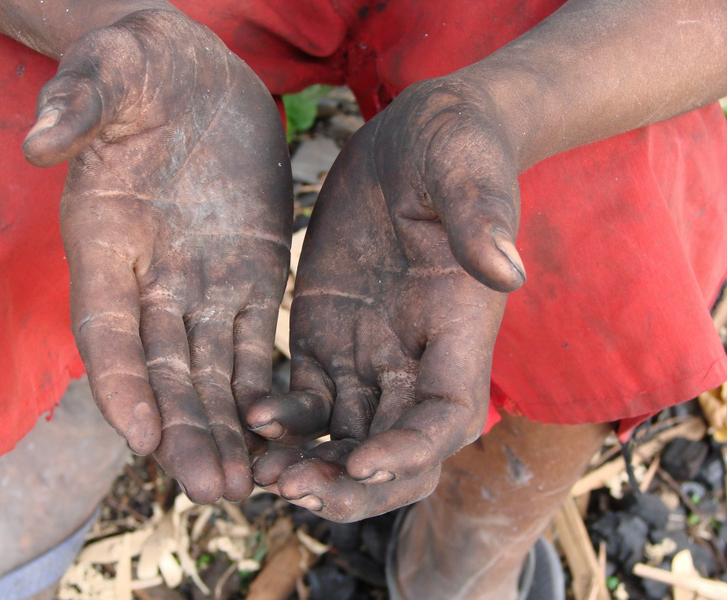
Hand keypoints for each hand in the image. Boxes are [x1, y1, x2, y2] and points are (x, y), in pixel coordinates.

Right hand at [24, 10, 291, 502]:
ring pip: (210, 368)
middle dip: (185, 430)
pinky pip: (254, 339)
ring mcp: (201, 281)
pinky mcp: (250, 273)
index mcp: (105, 241)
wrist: (197, 72)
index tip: (143, 438)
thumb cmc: (142, 66)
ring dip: (226, 427)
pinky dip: (263, 385)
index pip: (106, 329)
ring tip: (247, 484)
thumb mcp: (111, 68)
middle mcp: (151, 276)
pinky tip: (280, 429)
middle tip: (212, 491)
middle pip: (163, 369)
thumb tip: (43, 140)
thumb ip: (80, 103)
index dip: (121, 384)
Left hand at [247, 76, 519, 520]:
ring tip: (264, 475)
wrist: (413, 141)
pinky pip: (308, 398)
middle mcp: (418, 356)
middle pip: (396, 450)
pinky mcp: (330, 338)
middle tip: (297, 489)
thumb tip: (507, 268)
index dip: (410, 449)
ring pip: (347, 436)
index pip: (445, 417)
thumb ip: (483, 215)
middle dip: (353, 483)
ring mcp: (371, 352)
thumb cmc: (454, 147)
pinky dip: (284, 418)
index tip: (362, 460)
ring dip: (310, 464)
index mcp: (459, 330)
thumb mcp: (467, 167)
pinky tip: (250, 418)